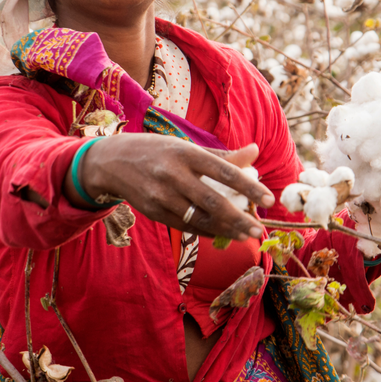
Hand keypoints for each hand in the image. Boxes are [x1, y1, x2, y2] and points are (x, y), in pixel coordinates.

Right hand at [67, 136, 274, 241]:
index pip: (224, 171)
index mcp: (186, 153)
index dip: (248, 186)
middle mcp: (173, 174)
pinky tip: (223, 233)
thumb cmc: (159, 151)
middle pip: (213, 201)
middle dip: (239, 218)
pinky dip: (207, 231)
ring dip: (226, 230)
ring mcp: (161, 196)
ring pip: (199, 219)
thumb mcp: (187, 146)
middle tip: (259, 229)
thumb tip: (255, 152)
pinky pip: (186, 226)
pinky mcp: (154, 212)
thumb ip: (222, 155)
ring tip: (246, 235)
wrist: (112, 162)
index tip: (268, 198)